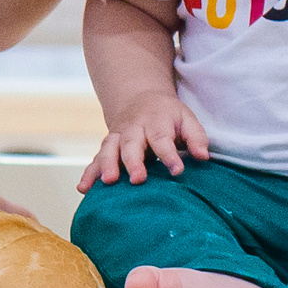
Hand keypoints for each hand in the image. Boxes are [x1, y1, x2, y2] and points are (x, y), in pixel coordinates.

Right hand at [76, 92, 208, 190]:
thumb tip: (203, 156)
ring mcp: (117, 137)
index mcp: (156, 122)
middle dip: (133, 162)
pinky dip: (89, 173)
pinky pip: (95, 159)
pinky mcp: (108, 147)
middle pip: (131, 145)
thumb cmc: (168, 116)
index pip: (162, 139)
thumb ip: (196, 137)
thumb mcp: (186, 119)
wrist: (139, 99)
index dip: (169, 155)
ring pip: (109, 150)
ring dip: (107, 165)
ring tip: (109, 182)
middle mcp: (134, 129)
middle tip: (138, 179)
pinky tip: (84, 188)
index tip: (177, 170)